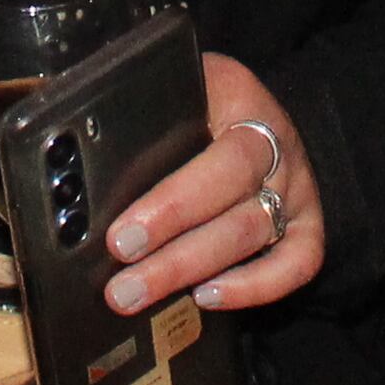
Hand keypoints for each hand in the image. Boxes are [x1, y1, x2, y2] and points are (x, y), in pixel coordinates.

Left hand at [104, 54, 324, 318]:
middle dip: (172, 249)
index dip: (171, 203)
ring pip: (253, 233)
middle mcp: (275, 142)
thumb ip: (137, 113)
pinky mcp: (308, 224)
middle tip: (121, 283)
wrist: (254, 110)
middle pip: (231, 199)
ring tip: (139, 294)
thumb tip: (76, 145)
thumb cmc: (201, 102)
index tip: (121, 236)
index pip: (215, 155)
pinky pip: (297, 263)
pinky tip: (206, 297)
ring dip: (192, 270)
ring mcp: (296, 186)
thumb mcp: (174, 87)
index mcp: (239, 97)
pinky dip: (254, 286)